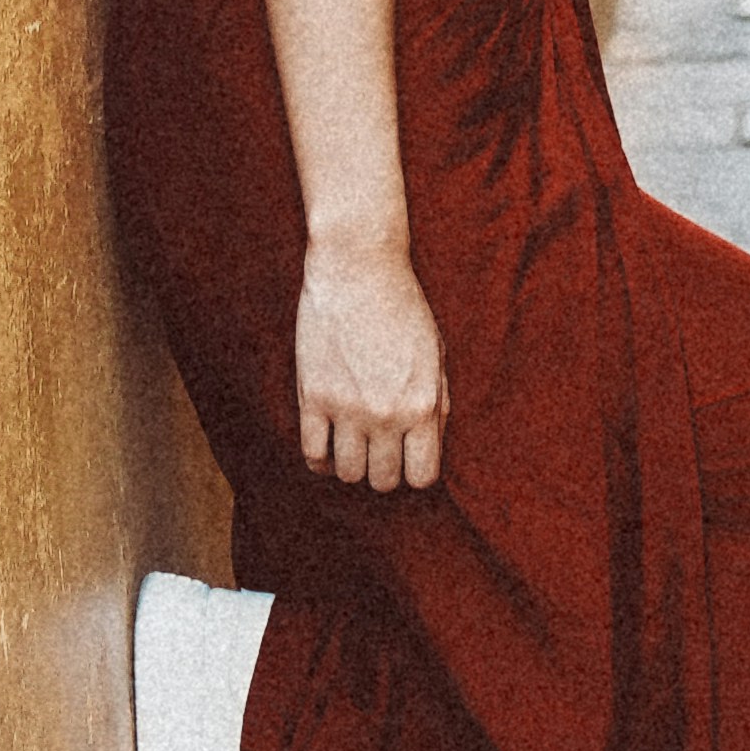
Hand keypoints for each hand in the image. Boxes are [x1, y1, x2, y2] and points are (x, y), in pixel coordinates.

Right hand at [293, 239, 446, 492]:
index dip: (415, 473)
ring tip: (354, 446)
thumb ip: (436, 403)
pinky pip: (313, 455)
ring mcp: (347, 408)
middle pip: (383, 480)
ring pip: (348, 474)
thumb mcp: (435, 355)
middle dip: (384, 471)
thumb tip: (429, 446)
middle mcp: (387, 414)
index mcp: (423, 405)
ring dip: (353, 466)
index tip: (408, 459)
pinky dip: (321, 461)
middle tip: (380, 451)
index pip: (422, 477)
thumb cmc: (403, 308)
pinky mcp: (313, 397)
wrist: (358, 269)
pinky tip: (328, 445)